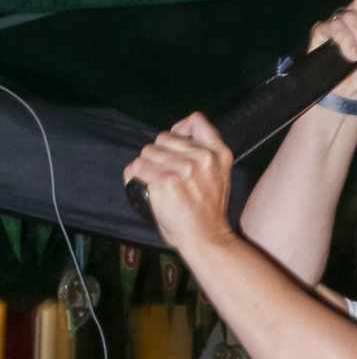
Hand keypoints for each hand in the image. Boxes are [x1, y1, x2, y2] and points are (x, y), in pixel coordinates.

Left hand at [123, 114, 233, 259]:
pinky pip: (136, 168)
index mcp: (218, 153)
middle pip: (163, 138)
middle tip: (170, 178)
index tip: (176, 145)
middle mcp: (203, 158)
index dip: (180, 129)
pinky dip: (135, 178)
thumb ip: (204, 151)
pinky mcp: (165, 181)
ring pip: (147, 153)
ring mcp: (184, 169)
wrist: (205, 238)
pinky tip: (147, 189)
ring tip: (159, 186)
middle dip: (160, 155)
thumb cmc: (205, 209)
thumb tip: (176, 131)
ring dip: (147, 167)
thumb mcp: (217, 174)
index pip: (196, 120)